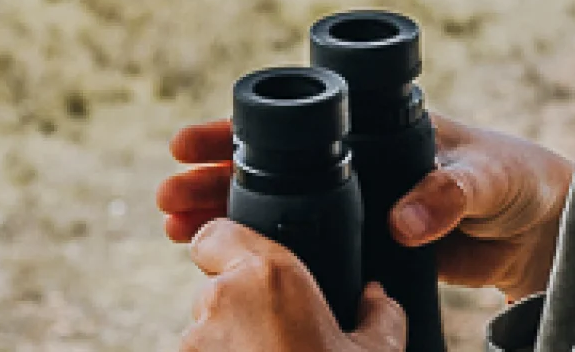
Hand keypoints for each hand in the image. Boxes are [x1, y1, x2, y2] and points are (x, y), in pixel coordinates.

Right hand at [157, 114, 573, 301]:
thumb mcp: (489, 178)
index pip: (292, 120)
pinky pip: (301, 242)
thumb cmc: (518, 181)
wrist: (541, 230)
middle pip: (266, 164)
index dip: (235, 128)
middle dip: (211, 178)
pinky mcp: (363, 241)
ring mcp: (354, 201)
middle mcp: (354, 159)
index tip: (191, 141)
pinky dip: (261, 249)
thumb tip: (403, 220)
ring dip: (223, 215)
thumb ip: (449, 193)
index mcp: (375, 127)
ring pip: (274, 205)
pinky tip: (222, 260)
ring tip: (174, 231)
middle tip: (168, 198)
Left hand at [178, 218, 404, 350]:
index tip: (252, 274)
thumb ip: (381, 316)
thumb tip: (378, 297)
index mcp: (269, 277)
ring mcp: (193, 345)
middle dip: (241, 311)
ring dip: (230, 347)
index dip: (227, 249)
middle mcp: (221, 302)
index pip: (215, 235)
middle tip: (280, 342)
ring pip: (205, 334)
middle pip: (215, 289)